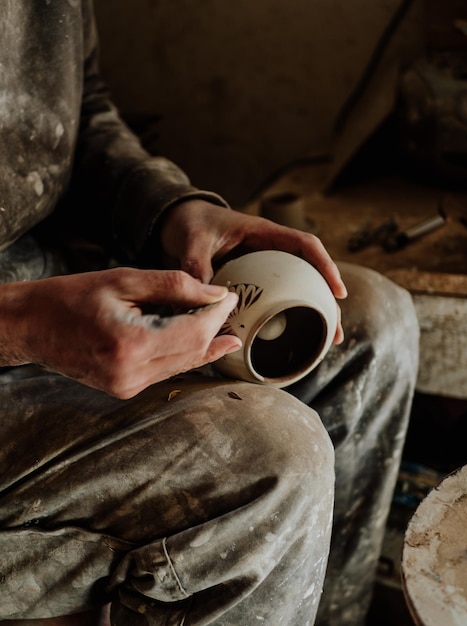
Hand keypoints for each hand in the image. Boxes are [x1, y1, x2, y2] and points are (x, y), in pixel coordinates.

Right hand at [0, 267, 240, 397]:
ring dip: (204, 344)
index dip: (217, 314)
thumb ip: (175, 286)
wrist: (32, 326)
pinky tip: (196, 341)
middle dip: (215, 330)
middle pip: (194, 353)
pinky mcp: (124, 390)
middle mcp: (131, 374)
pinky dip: (183, 354)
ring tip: (226, 329)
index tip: (230, 297)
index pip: (194, 332)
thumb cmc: (72, 297)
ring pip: (183, 366)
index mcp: (131, 344)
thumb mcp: (125, 279)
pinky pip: (166, 372)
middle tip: (231, 309)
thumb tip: (216, 295)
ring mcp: (127, 387)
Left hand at [159, 200, 346, 342]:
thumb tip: (205, 300)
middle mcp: (268, 249)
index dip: (325, 267)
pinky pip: (273, 298)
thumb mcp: (193, 241)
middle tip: (334, 334)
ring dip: (309, 314)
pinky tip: (285, 340)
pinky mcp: (251, 280)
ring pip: (296, 289)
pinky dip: (281, 317)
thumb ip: (197, 266)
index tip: (338, 293)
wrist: (176, 221)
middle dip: (325, 302)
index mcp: (263, 232)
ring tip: (321, 345)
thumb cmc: (190, 223)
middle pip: (309, 273)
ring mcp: (262, 266)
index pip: (305, 246)